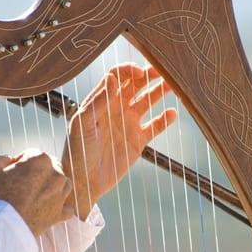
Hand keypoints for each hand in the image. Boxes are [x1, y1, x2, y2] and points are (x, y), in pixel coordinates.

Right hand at [0, 149, 73, 235]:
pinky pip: (65, 208)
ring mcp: (61, 195)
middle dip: (37, 174)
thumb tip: (8, 160)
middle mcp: (56, 174)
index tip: (10, 173)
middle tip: (21, 186)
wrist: (4, 229)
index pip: (31, 155)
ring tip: (33, 196)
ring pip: (61, 185)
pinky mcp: (61, 213)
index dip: (18, 162)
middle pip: (48, 168)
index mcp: (41, 160)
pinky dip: (58, 208)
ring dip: (50, 187)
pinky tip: (47, 210)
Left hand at [62, 63, 176, 219]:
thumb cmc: (77, 151)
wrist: (84, 182)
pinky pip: (156, 125)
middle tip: (165, 70)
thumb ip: (97, 101)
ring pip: (149, 101)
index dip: (129, 71)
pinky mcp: (138, 140)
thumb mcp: (82, 124)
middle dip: (150, 75)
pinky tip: (173, 113)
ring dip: (161, 91)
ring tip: (174, 85)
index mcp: (101, 101)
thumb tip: (112, 77)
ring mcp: (128, 123)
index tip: (141, 73)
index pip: (117, 76)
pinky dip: (165, 119)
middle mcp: (116, 108)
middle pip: (136, 84)